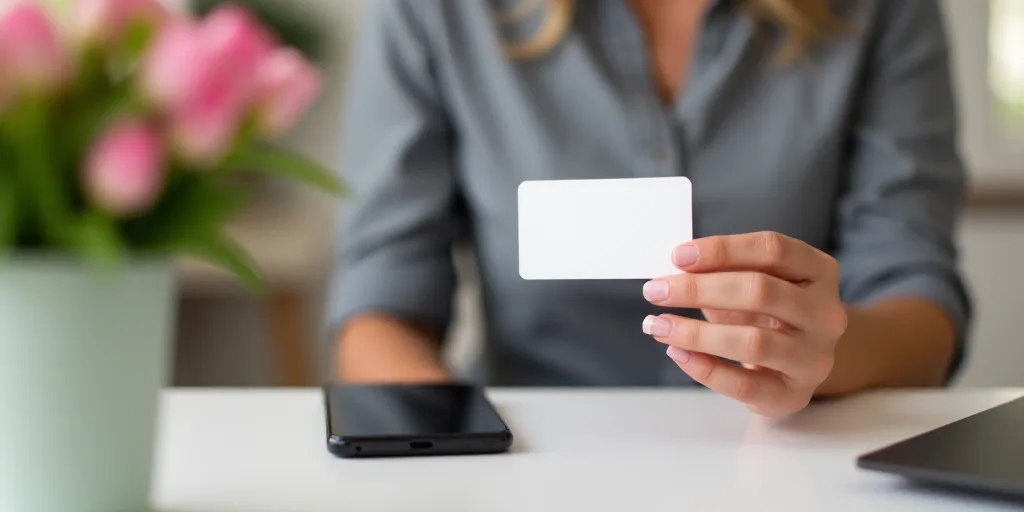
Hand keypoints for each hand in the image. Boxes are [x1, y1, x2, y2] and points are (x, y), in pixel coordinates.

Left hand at [641, 232, 847, 417]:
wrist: (799, 364)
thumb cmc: (768, 314)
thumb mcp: (754, 282)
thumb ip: (724, 269)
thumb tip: (675, 265)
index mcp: (819, 271)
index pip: (773, 249)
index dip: (723, 249)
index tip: (678, 256)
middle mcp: (826, 313)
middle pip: (761, 292)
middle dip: (699, 289)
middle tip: (656, 290)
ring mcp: (815, 357)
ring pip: (753, 342)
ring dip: (696, 332)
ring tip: (657, 324)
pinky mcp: (795, 395)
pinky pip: (744, 384)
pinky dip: (704, 368)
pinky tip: (676, 352)